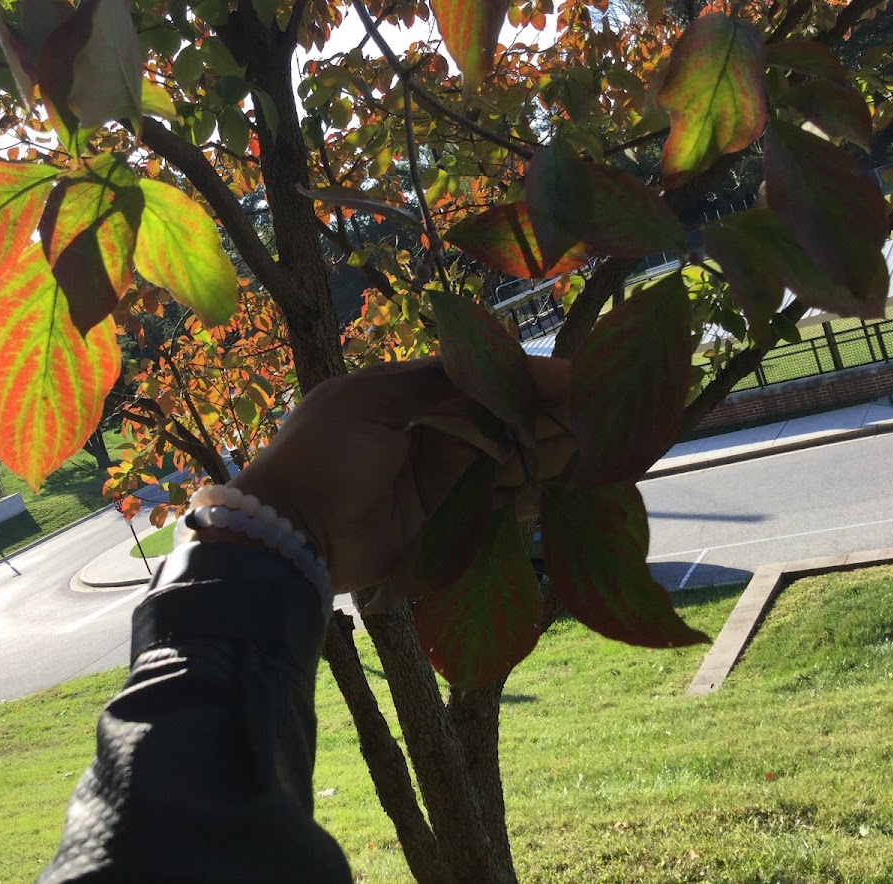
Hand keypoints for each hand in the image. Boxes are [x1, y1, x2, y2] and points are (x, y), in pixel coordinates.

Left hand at [223, 358, 572, 593]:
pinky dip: (527, 490)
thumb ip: (436, 381)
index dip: (526, 376)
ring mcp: (436, 478)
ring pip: (504, 457)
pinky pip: (493, 499)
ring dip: (546, 448)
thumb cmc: (324, 453)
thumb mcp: (372, 401)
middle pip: (498, 417)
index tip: (575, 377)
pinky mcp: (442, 519)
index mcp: (405, 393)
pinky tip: (565, 478)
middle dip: (546, 411)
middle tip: (602, 410)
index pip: (479, 377)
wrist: (290, 532)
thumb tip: (497, 360)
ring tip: (597, 440)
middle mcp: (426, 431)